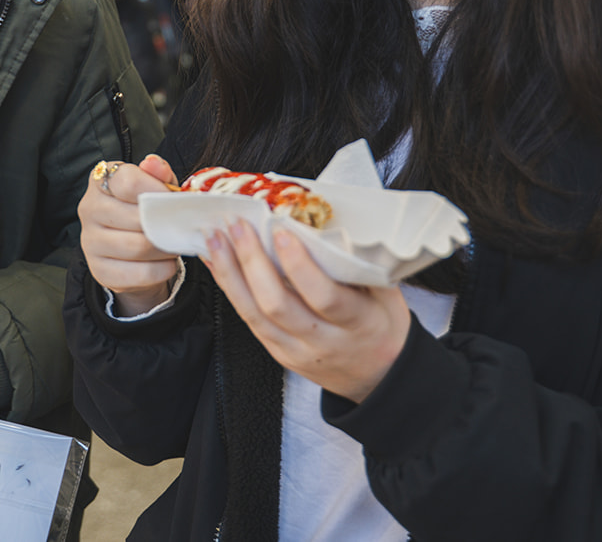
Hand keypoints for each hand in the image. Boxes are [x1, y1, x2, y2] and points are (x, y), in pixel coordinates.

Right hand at [78, 154, 180, 315]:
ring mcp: (90, 242)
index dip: (156, 190)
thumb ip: (158, 173)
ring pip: (139, 247)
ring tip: (174, 243)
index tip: (174, 199)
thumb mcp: (154, 185)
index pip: (127, 181)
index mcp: (100, 181)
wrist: (130, 246)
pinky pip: (139, 273)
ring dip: (166, 248)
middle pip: (136, 218)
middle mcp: (89, 208)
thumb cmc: (144, 208)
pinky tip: (167, 263)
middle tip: (180, 226)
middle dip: (165, 224)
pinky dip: (161, 270)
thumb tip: (153, 163)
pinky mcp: (99, 270)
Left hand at [204, 220, 410, 402]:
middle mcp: (322, 341)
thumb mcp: (386, 293)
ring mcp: (295, 351)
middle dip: (252, 261)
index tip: (281, 231)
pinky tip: (218, 264)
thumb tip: (324, 223)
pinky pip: (248, 320)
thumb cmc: (383, 326)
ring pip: (253, 314)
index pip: (323, 296)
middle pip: (277, 305)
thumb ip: (359, 263)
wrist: (378, 378)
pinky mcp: (277, 353)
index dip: (299, 265)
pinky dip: (230, 288)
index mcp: (358, 323)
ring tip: (215, 239)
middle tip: (238, 225)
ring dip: (230, 272)